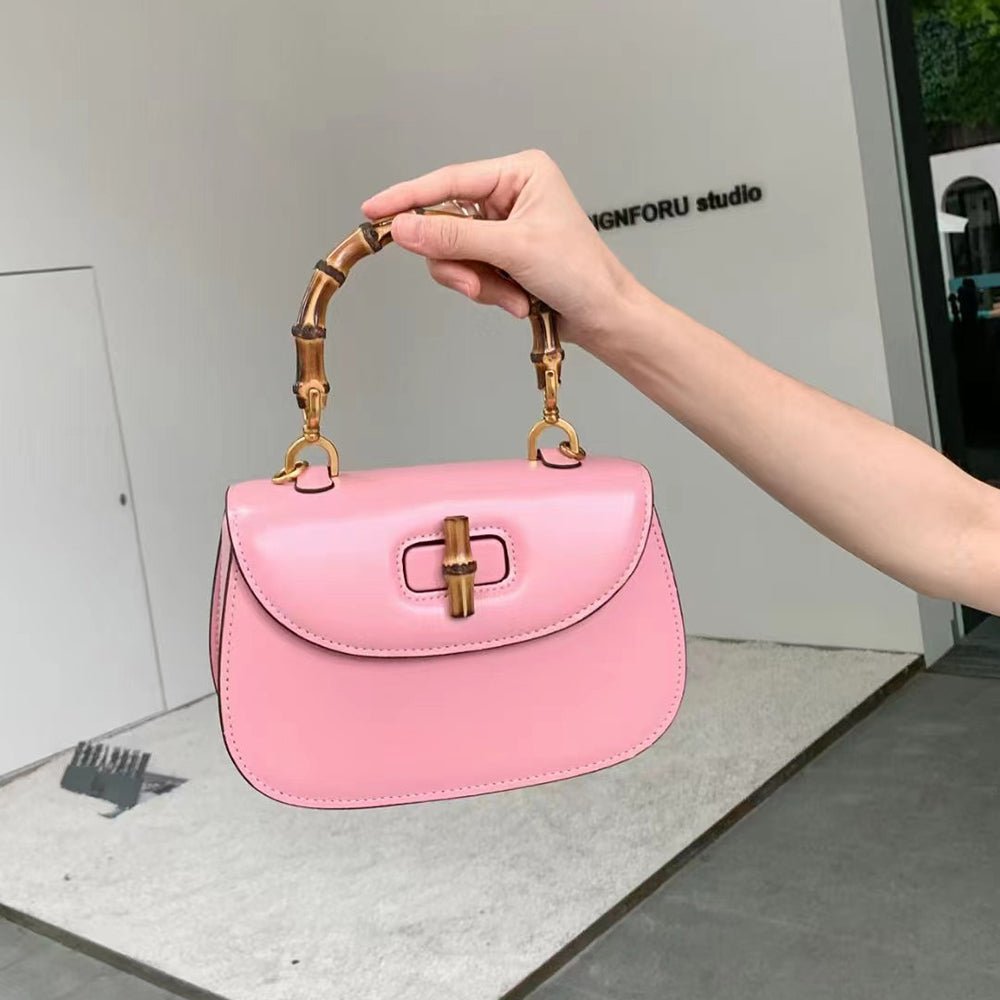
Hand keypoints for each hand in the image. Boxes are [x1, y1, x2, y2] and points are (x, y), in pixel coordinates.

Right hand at [360, 149, 637, 347]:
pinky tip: (516, 301)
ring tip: (509, 297)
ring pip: (454, 253)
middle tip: (474, 284)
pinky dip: (488, 292)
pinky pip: (469, 272)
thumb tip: (405, 228)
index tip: (374, 212)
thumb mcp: (513, 249)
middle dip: (460, 261)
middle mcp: (509, 195)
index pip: (449, 181)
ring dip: (477, 283)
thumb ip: (454, 237)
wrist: (605, 317)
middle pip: (446, 223)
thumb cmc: (580, 273)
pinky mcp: (502, 257)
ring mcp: (504, 228)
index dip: (408, 198)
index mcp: (519, 173)